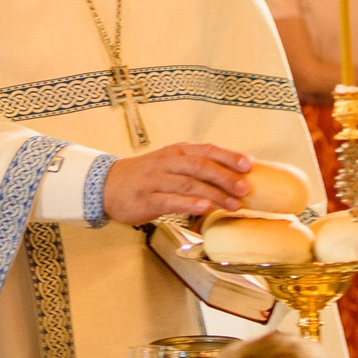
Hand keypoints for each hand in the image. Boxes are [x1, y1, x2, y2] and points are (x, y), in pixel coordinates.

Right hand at [102, 143, 255, 223]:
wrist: (108, 185)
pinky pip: (171, 200)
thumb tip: (234, 176)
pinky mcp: (147, 199)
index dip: (230, 156)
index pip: (208, 149)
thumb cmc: (147, 176)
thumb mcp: (171, 163)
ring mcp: (156, 180)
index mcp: (177, 151)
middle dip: (227, 177)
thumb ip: (197, 166)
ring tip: (234, 204)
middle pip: (201, 166)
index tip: (250, 165)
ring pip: (190, 184)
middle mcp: (168, 162)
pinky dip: (190, 203)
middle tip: (247, 188)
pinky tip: (205, 208)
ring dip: (215, 194)